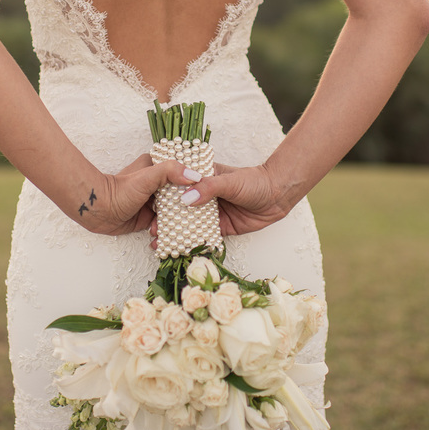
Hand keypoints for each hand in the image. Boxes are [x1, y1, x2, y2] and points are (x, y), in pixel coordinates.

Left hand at [82, 154, 201, 236]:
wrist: (98, 211)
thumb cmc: (119, 190)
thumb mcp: (147, 177)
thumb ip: (169, 172)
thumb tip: (194, 176)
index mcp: (159, 168)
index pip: (185, 172)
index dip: (198, 180)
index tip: (213, 190)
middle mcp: (159, 184)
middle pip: (183, 193)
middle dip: (193, 203)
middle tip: (208, 213)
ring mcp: (155, 201)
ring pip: (177, 210)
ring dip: (183, 219)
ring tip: (194, 226)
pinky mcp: (151, 217)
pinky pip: (167, 224)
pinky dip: (173, 229)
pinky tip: (179, 235)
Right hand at [148, 163, 291, 248]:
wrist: (278, 195)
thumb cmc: (255, 181)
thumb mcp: (230, 181)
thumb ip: (209, 188)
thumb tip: (187, 199)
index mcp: (202, 179)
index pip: (178, 187)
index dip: (163, 196)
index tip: (150, 206)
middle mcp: (204, 196)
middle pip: (180, 208)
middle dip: (165, 219)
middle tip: (152, 230)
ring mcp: (212, 213)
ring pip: (190, 224)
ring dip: (176, 234)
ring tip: (160, 243)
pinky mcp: (221, 227)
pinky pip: (204, 236)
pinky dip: (193, 243)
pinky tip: (180, 250)